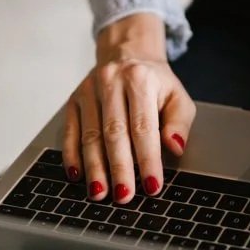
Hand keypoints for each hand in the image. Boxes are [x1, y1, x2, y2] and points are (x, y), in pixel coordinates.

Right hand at [64, 13, 195, 203]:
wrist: (127, 54)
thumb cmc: (155, 83)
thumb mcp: (177, 96)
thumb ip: (179, 122)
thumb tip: (175, 147)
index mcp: (140, 80)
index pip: (144, 127)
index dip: (147, 159)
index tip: (152, 185)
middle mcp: (111, 82)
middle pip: (113, 133)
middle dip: (119, 168)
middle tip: (124, 196)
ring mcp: (88, 91)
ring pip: (89, 135)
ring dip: (94, 168)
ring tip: (99, 193)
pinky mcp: (73, 100)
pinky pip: (69, 132)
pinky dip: (72, 156)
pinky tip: (77, 175)